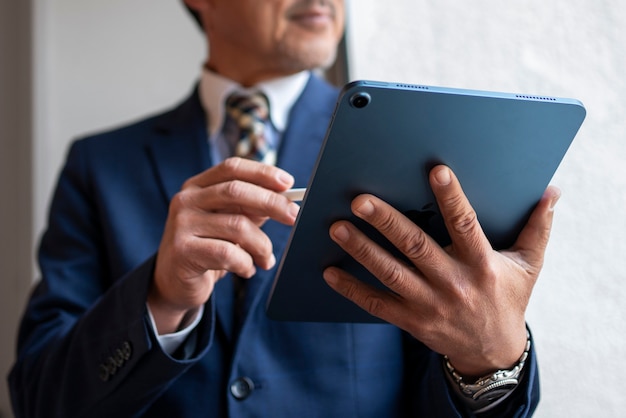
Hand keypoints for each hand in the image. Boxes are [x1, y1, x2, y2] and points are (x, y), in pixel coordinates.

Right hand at [149, 157, 299, 333]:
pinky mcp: (183, 252)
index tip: (289, 182)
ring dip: (261, 246)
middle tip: (294, 216)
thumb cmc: (208, 247)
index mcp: (197, 186)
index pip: (232, 168)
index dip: (262, 172)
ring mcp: (181, 225)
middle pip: (236, 191)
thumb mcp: (229, 222)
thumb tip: (285, 199)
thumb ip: (251, 208)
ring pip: (237, 226)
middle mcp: (185, 200)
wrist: (175, 282)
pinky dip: (246, 264)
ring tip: (266, 259)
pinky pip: (229, 254)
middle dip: (271, 203)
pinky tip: (247, 270)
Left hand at [323, 165, 559, 376]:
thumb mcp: (529, 265)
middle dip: (387, 222)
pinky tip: (329, 272)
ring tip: (337, 227)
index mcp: (482, 265)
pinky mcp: (411, 320)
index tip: (436, 170)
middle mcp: (453, 284)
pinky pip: (377, 304)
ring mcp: (429, 304)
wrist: (492, 351)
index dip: (452, 197)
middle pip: (416, 247)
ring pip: (390, 274)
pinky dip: (352, 289)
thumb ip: (537, 227)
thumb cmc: (508, 298)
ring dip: (362, 250)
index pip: (466, 225)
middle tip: (360, 199)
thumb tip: (552, 191)